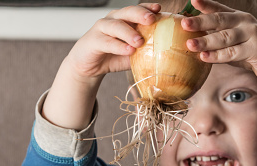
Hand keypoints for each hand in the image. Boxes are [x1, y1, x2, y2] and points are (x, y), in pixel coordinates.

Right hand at [42, 3, 159, 130]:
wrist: (88, 66)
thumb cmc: (112, 56)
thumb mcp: (133, 53)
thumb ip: (146, 51)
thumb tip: (168, 55)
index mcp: (124, 20)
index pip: (138, 10)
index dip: (148, 8)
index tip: (160, 9)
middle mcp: (113, 20)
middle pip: (127, 12)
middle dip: (140, 14)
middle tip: (152, 20)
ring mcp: (101, 29)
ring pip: (116, 25)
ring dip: (129, 32)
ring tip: (140, 41)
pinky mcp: (93, 41)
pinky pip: (107, 42)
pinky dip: (118, 46)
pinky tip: (128, 50)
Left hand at [182, 0, 256, 132]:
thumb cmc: (251, 54)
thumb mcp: (234, 44)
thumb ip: (217, 40)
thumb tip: (192, 41)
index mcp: (238, 18)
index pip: (219, 9)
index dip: (205, 4)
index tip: (191, 0)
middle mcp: (245, 22)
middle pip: (219, 20)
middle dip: (200, 21)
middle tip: (184, 23)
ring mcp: (252, 34)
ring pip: (224, 37)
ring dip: (206, 41)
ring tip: (190, 45)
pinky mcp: (256, 49)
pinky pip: (232, 53)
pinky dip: (217, 56)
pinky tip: (204, 58)